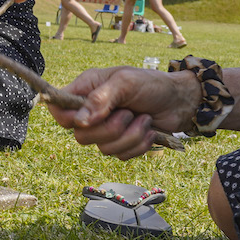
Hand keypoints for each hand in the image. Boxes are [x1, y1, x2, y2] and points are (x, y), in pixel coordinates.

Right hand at [45, 66, 194, 159]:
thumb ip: (101, 99)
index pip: (59, 109)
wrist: (181, 101)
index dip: (68, 118)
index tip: (87, 120)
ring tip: (144, 119)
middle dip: (110, 130)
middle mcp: (92, 111)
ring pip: (103, 149)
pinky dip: (138, 145)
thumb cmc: (152, 84)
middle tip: (128, 114)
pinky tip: (148, 131)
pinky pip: (120, 156)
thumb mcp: (126, 83)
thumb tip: (79, 122)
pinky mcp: (122, 144)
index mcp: (86, 89)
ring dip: (129, 137)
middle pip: (81, 136)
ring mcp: (106, 129)